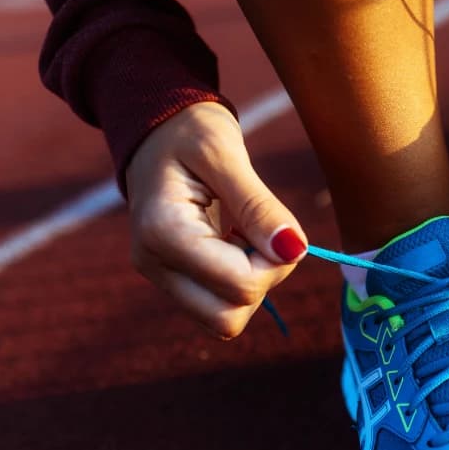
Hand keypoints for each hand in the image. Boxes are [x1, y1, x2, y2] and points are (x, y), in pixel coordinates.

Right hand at [125, 102, 306, 338]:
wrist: (156, 129)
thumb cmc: (190, 131)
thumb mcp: (226, 153)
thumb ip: (259, 206)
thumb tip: (294, 250)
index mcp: (162, 232)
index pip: (240, 287)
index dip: (275, 265)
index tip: (277, 226)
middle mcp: (154, 264)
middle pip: (228, 319)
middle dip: (263, 281)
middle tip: (262, 234)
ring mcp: (160, 276)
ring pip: (223, 320)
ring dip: (252, 283)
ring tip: (244, 233)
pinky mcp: (172, 280)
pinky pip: (217, 305)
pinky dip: (239, 282)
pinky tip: (234, 242)